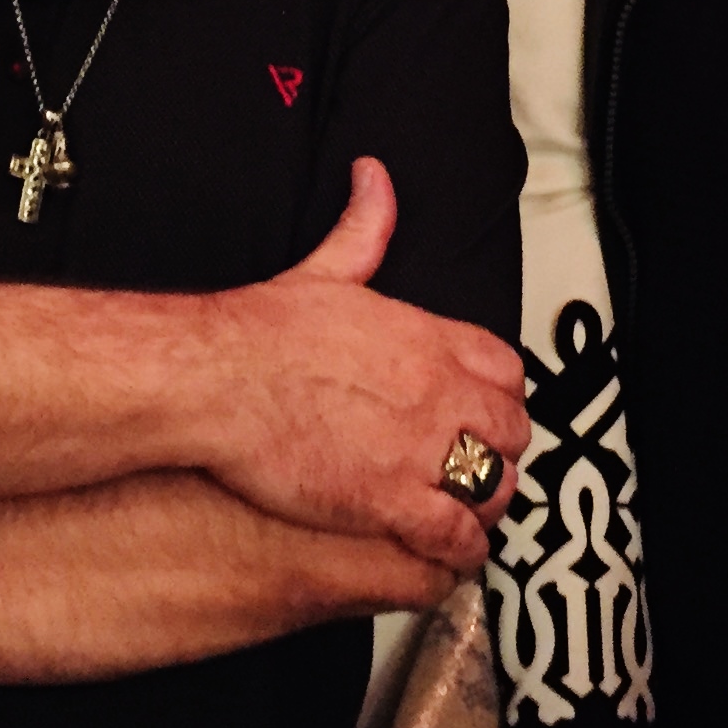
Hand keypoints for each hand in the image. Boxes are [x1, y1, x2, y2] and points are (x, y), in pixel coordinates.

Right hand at [202, 159, 531, 569]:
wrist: (217, 377)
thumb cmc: (260, 331)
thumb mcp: (327, 269)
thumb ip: (365, 227)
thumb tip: (375, 176)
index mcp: (428, 338)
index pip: (507, 370)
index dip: (502, 396)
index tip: (486, 411)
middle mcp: (438, 393)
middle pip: (510, 432)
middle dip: (500, 452)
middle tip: (477, 467)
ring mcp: (419, 450)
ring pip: (492, 486)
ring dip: (485, 502)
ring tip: (467, 513)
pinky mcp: (389, 501)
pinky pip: (454, 535)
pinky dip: (461, 549)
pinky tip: (449, 552)